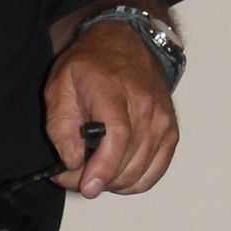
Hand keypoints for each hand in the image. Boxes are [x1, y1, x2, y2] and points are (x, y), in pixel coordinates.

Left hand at [44, 22, 177, 198]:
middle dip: (97, 180)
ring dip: (113, 183)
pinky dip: (135, 182)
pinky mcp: (170, 132)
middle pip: (128, 160)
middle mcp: (145, 105)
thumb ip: (61, 125)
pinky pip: (156, 171)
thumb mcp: (59, 85)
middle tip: (71, 178)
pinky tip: (116, 176)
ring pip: (141, 172)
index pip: (118, 135)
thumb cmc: (91, 65)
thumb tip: (74, 160)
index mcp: (113, 90)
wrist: (125, 44)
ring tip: (91, 173)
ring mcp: (162, 120)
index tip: (87, 187)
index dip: (103, 167)